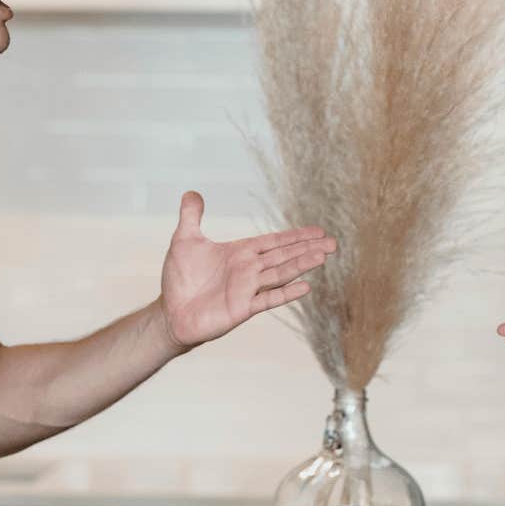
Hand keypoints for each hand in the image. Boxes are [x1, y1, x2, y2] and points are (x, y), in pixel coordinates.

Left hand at [158, 191, 336, 348]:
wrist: (171, 313)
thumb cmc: (179, 280)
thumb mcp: (184, 240)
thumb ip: (191, 216)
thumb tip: (192, 192)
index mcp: (240, 253)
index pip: (273, 241)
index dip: (295, 236)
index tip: (318, 231)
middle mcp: (248, 270)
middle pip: (284, 255)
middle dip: (307, 248)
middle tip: (333, 242)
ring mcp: (247, 289)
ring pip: (281, 273)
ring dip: (302, 265)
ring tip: (324, 256)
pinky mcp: (242, 308)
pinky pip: (268, 299)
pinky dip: (286, 293)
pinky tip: (305, 287)